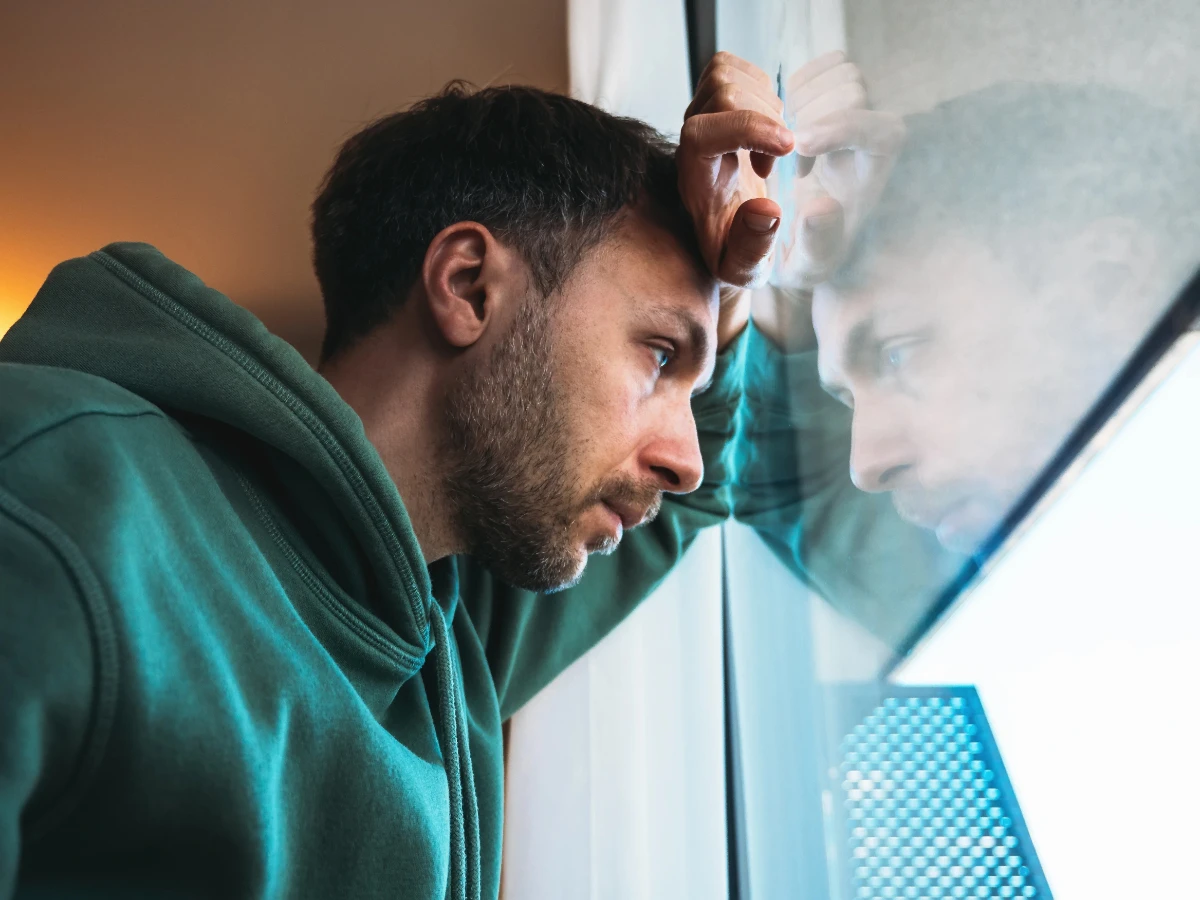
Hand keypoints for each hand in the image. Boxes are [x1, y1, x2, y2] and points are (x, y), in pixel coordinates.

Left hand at [678, 53, 794, 348]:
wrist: (729, 238)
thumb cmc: (738, 253)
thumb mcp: (747, 268)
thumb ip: (753, 246)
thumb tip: (765, 209)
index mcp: (693, 182)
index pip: (700, 135)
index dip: (746, 129)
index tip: (787, 148)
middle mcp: (689, 145)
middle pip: (719, 94)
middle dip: (764, 118)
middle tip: (776, 162)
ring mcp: (697, 119)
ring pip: (724, 75)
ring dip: (764, 104)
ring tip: (772, 147)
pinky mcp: (709, 105)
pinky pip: (730, 68)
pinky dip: (760, 87)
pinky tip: (767, 126)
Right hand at [777, 51, 905, 288]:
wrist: (813, 236)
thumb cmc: (813, 252)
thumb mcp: (809, 265)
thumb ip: (815, 244)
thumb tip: (818, 209)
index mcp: (885, 171)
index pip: (882, 129)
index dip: (839, 128)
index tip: (798, 145)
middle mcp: (883, 133)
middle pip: (856, 92)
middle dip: (812, 118)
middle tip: (793, 158)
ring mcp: (866, 109)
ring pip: (841, 72)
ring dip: (803, 103)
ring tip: (793, 146)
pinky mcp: (840, 96)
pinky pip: (824, 68)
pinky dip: (798, 88)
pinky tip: (790, 126)